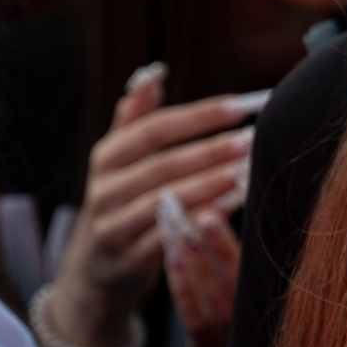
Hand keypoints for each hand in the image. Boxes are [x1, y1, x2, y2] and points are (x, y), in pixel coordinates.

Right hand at [47, 68, 256, 346]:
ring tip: (247, 171)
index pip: (154, 128)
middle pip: (164, 164)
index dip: (198, 116)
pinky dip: (202, 219)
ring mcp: (114, 226)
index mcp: (106, 157)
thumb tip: (153, 73)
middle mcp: (105, 189)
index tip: (239, 106)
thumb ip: (134, 118)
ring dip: (211, 184)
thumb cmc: (119, 204)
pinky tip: (232, 205)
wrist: (95, 273)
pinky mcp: (129, 260)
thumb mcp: (117, 162)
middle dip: (211, 150)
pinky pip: (171, 235)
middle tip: (251, 140)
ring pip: (167, 200)